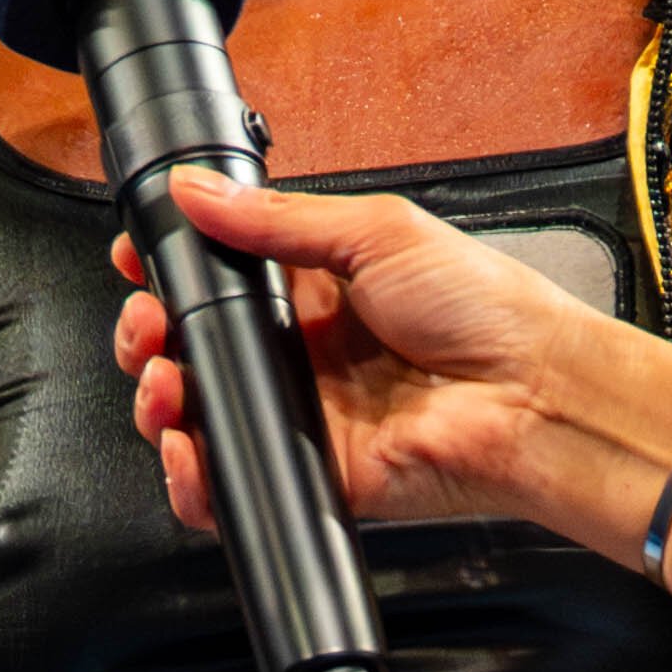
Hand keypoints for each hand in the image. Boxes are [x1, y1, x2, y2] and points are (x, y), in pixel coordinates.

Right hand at [114, 162, 600, 537]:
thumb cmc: (485, 309)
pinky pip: (234, 480)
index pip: (218, 279)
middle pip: (194, 349)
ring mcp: (303, 413)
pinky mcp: (311, 470)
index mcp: (315, 286)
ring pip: (201, 417)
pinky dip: (194, 477)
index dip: (170, 274)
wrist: (533, 394)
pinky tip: (187, 449)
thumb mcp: (377, 231)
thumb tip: (200, 190)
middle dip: (149, 338)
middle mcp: (302, 351)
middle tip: (147, 328)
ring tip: (164, 383)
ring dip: (161, 401)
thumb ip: (279, 219)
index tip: (139, 263)